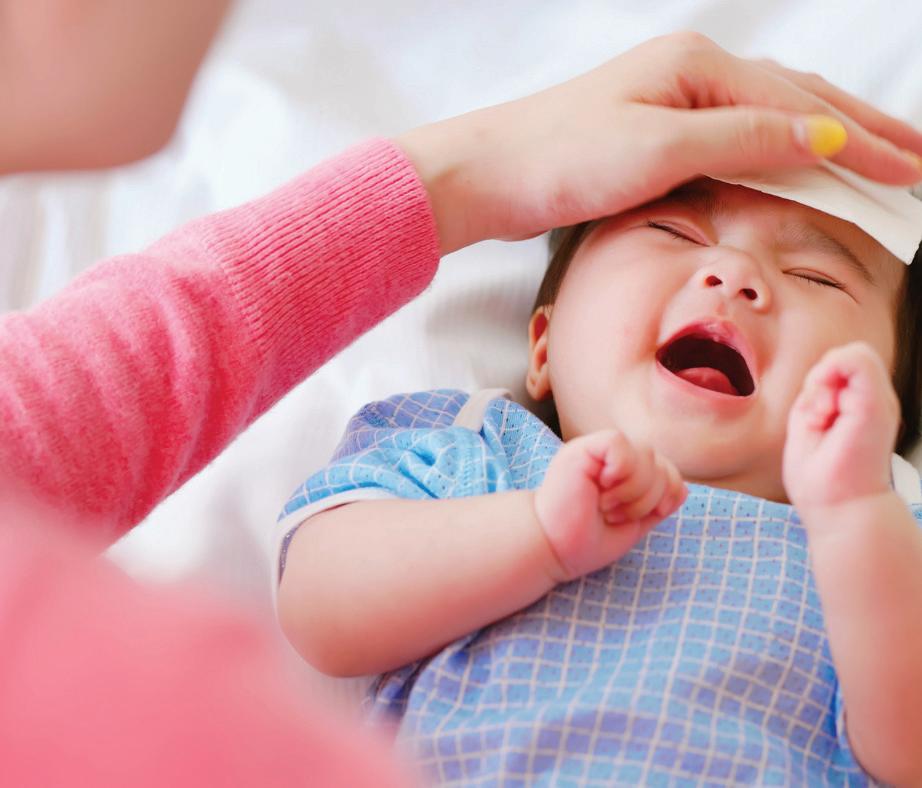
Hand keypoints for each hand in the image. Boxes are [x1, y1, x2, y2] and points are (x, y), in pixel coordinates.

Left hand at [397, 31, 921, 253]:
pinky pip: (737, 135)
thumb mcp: (659, 150)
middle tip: (918, 159)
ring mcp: (672, 100)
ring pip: (771, 116)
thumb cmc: (559, 160)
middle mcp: (692, 74)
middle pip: (797, 101)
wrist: (486, 175)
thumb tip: (826, 140)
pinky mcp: (653, 132)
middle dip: (863, 131)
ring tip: (878, 158)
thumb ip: (745, 141)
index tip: (911, 173)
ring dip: (828, 138)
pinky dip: (779, 149)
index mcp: (700, 68)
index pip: (802, 109)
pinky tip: (796, 162)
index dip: (862, 144)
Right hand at [534, 429, 686, 581]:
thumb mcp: (633, 524)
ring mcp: (595, 450)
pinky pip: (620, 445)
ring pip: (645, 455)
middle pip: (660, 462)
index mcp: (623, 473)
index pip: (667, 468)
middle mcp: (610, 458)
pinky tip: (602, 489)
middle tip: (615, 515)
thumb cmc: (584, 541)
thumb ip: (657, 505)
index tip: (643, 517)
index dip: (667, 493)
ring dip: (633, 491)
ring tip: (607, 507)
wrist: (552, 548)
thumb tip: (683, 489)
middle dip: (648, 498)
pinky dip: (620, 472)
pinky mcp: (582, 448)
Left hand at [783, 342, 899, 512]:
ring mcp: (880, 402)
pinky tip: (824, 412)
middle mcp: (875, 400)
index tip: (813, 417)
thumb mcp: (808, 421)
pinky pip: (857, 358)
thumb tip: (827, 367)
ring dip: (824, 382)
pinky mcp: (876, 405)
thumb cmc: (821, 477)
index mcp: (860, 405)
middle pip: (844, 357)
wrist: (840, 510)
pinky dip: (830, 377)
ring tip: (823, 419)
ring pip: (852, 354)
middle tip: (818, 418)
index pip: (837, 364)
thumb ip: (817, 392)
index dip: (817, 381)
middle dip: (820, 380)